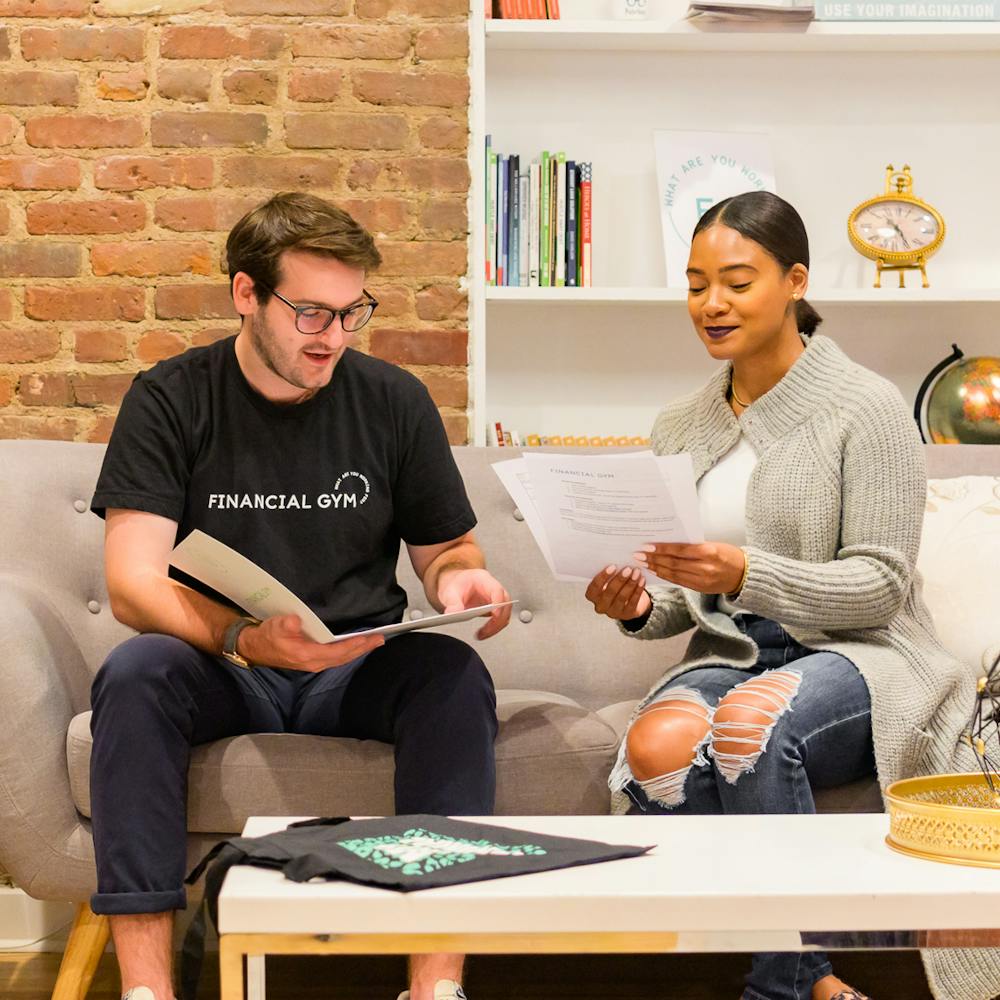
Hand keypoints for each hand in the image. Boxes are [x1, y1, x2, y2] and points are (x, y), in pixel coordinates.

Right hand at [239, 614, 383, 672]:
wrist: (254, 648)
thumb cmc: (266, 636)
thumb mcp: (274, 626)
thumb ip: (285, 624)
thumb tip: (295, 621)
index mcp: (307, 655)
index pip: (337, 651)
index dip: (354, 645)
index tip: (369, 639)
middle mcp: (314, 662)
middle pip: (344, 657)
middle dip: (363, 648)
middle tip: (380, 639)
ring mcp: (314, 663)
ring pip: (342, 659)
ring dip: (358, 651)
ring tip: (373, 642)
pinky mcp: (313, 660)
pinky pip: (337, 657)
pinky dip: (349, 652)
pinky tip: (356, 646)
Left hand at [437, 567, 511, 639]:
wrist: (456, 585)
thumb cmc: (456, 585)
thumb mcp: (449, 592)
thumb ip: (452, 603)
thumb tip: (454, 613)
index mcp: (483, 579)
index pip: (497, 590)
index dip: (498, 603)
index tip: (494, 615)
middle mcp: (493, 588)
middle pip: (505, 604)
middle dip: (497, 620)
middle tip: (484, 631)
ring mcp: (496, 598)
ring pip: (505, 613)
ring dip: (496, 626)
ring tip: (482, 634)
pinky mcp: (495, 608)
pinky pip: (500, 619)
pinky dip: (494, 627)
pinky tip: (483, 632)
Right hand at [585, 565, 651, 621]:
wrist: (628, 599)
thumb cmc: (615, 584)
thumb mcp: (609, 579)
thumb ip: (610, 572)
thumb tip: (617, 559)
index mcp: (592, 596)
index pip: (594, 588)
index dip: (602, 577)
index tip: (613, 566)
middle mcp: (601, 606)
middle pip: (609, 593)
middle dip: (619, 579)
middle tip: (628, 569)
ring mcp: (614, 612)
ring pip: (622, 597)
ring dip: (630, 583)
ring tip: (637, 572)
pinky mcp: (627, 615)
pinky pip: (633, 602)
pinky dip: (638, 590)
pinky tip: (642, 580)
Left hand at [633, 542, 745, 594]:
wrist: (744, 575)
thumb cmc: (728, 554)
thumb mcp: (713, 545)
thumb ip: (694, 546)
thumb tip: (669, 542)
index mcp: (709, 553)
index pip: (680, 550)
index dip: (662, 549)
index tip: (647, 546)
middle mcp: (705, 568)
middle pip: (674, 564)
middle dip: (654, 559)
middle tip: (639, 555)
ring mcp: (702, 581)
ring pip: (674, 574)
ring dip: (657, 568)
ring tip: (644, 563)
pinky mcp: (700, 589)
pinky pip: (678, 582)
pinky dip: (666, 576)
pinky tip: (656, 571)